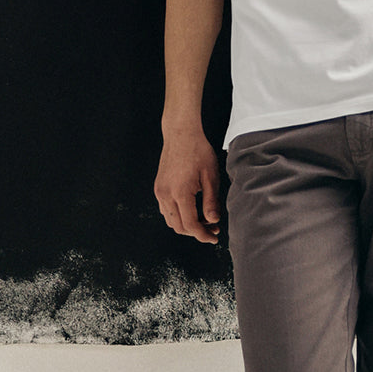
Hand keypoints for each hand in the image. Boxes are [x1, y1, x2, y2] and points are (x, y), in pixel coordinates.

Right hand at [154, 128, 221, 243]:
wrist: (181, 134)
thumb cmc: (198, 151)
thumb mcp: (211, 177)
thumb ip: (211, 201)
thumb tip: (213, 221)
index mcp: (180, 192)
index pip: (191, 225)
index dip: (203, 235)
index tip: (214, 237)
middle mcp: (166, 194)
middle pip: (179, 227)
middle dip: (197, 232)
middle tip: (213, 228)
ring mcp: (159, 192)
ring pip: (171, 221)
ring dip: (187, 225)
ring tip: (204, 219)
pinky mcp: (158, 188)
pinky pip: (166, 210)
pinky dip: (178, 216)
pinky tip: (192, 210)